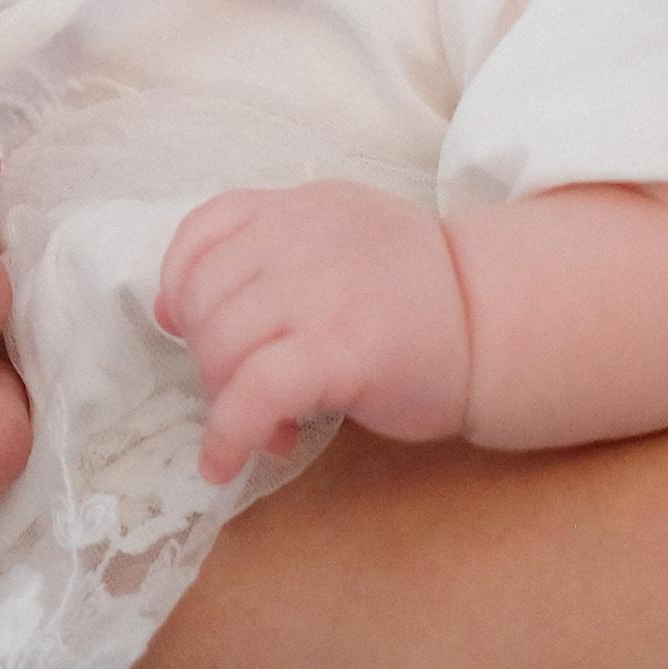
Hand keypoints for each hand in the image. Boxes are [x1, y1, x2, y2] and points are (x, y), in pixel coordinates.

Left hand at [158, 182, 469, 485]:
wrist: (500, 324)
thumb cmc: (418, 298)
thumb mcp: (338, 245)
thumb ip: (263, 258)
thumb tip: (167, 307)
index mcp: (302, 206)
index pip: (204, 229)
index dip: (182, 286)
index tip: (194, 329)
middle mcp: (303, 236)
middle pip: (204, 298)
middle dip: (208, 357)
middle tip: (245, 390)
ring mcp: (321, 289)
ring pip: (220, 345)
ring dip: (221, 398)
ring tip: (260, 425)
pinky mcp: (340, 348)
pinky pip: (252, 392)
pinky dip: (227, 433)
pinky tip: (224, 462)